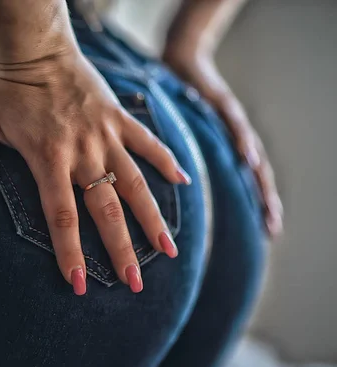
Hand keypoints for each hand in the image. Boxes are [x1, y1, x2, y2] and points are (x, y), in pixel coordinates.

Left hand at [0, 49, 191, 294]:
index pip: (61, 216)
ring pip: (134, 183)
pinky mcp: (119, 117)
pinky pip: (148, 141)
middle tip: (134, 284)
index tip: (80, 284)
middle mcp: (82, 151)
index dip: (70, 252)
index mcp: (47, 157)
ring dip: (151, 218)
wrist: (36, 47)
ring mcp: (105, 134)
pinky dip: (166, 160)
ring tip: (169, 250)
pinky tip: (183, 182)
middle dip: (120, 250)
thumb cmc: (4, 89)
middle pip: (105, 209)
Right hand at [163, 49, 282, 236]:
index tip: (261, 231)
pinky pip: (233, 123)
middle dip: (263, 200)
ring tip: (267, 205)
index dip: (253, 204)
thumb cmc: (179, 101)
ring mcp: (230, 119)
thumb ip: (179, 163)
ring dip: (260, 179)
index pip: (242, 181)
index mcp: (223, 146)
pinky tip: (248, 158)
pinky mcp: (221, 101)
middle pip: (254, 173)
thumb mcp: (181, 138)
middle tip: (270, 227)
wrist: (179, 62)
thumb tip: (168, 191)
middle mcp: (233, 136)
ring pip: (252, 153)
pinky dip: (242, 141)